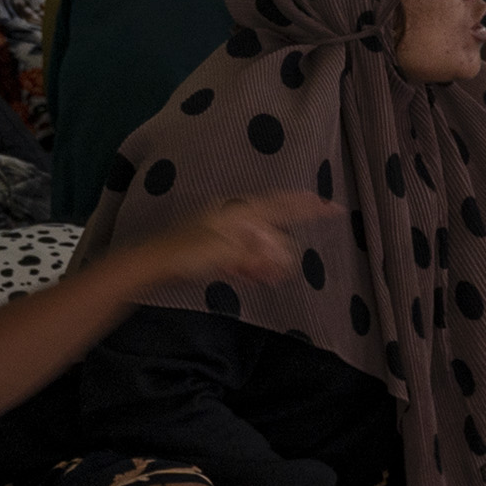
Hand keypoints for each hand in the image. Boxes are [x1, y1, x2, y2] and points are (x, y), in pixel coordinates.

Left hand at [134, 190, 317, 298]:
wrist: (153, 264)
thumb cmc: (185, 253)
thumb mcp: (225, 251)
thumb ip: (256, 251)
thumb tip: (281, 253)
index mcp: (238, 212)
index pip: (281, 205)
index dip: (308, 206)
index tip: (332, 206)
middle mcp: (233, 217)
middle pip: (271, 229)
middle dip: (282, 249)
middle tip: (287, 270)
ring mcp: (223, 232)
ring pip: (257, 246)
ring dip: (266, 262)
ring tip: (272, 279)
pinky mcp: (214, 248)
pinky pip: (242, 256)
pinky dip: (251, 267)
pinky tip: (253, 279)